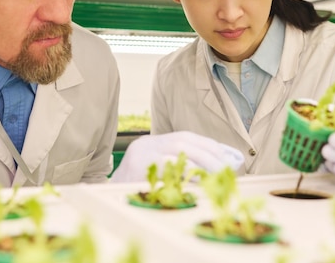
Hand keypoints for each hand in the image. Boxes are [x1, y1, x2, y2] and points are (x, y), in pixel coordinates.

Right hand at [109, 131, 244, 182]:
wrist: (108, 198)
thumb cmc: (136, 189)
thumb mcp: (156, 171)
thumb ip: (177, 165)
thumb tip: (213, 168)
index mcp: (152, 142)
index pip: (184, 136)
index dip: (207, 145)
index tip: (225, 156)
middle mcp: (147, 144)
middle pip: (184, 141)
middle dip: (209, 154)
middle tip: (226, 167)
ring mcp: (141, 154)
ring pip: (178, 151)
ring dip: (201, 163)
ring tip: (216, 174)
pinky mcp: (137, 167)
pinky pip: (167, 167)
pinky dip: (185, 173)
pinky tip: (198, 181)